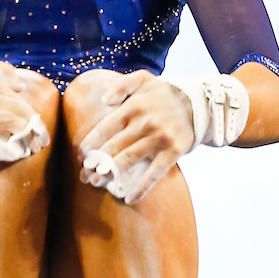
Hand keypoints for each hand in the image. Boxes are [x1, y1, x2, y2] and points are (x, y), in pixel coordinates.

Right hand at [0, 59, 49, 161]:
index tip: (43, 133)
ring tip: (32, 151)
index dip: (34, 119)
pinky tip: (14, 155)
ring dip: (23, 139)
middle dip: (32, 131)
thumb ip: (3, 70)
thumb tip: (21, 86)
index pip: (20, 104)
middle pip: (16, 115)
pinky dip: (1, 148)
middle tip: (40, 144)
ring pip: (5, 125)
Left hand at [78, 70, 194, 203]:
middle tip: (84, 175)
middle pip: (115, 146)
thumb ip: (121, 85)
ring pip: (130, 159)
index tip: (81, 155)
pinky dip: (142, 187)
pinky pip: (155, 172)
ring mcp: (159, 138)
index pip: (106, 126)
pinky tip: (129, 198)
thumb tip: (104, 100)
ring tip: (96, 183)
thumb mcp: (143, 79)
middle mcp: (145, 123)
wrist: (197, 103)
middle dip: (97, 162)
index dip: (91, 142)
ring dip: (112, 173)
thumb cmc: (163, 94)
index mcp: (133, 107)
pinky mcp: (173, 151)